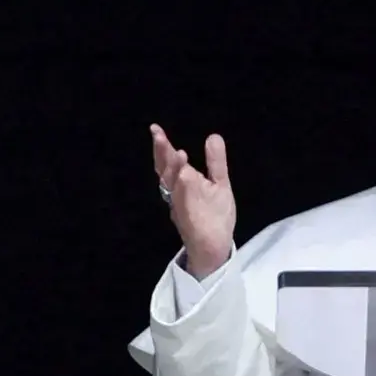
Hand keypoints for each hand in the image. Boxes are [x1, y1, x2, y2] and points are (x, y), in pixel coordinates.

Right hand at [150, 124, 236, 278]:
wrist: (216, 246)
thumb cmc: (215, 215)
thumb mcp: (219, 183)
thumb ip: (215, 161)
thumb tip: (212, 135)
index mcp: (183, 183)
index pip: (169, 162)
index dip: (162, 147)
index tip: (155, 129)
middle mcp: (177, 194)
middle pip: (165, 172)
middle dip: (162, 154)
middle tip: (158, 135)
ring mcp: (182, 207)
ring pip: (173, 187)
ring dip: (175, 170)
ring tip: (179, 152)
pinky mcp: (190, 220)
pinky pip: (184, 205)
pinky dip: (184, 191)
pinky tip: (186, 177)